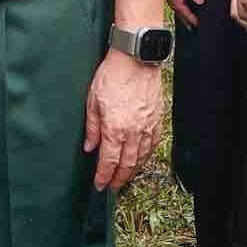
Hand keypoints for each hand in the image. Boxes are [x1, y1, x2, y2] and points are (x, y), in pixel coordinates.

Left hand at [85, 50, 161, 189]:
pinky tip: (141, 158)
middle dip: (118, 179)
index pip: (108, 162)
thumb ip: (92, 128)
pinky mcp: (157, 119)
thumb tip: (89, 147)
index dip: (103, 176)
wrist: (136, 60)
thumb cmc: (112, 76)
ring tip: (124, 177)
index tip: (99, 185)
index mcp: (114, 129)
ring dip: (132, 170)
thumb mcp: (92, 102)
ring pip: (141, 157)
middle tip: (112, 187)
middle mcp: (133, 132)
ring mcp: (147, 127)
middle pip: (126, 165)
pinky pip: (153, 144)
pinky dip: (146, 155)